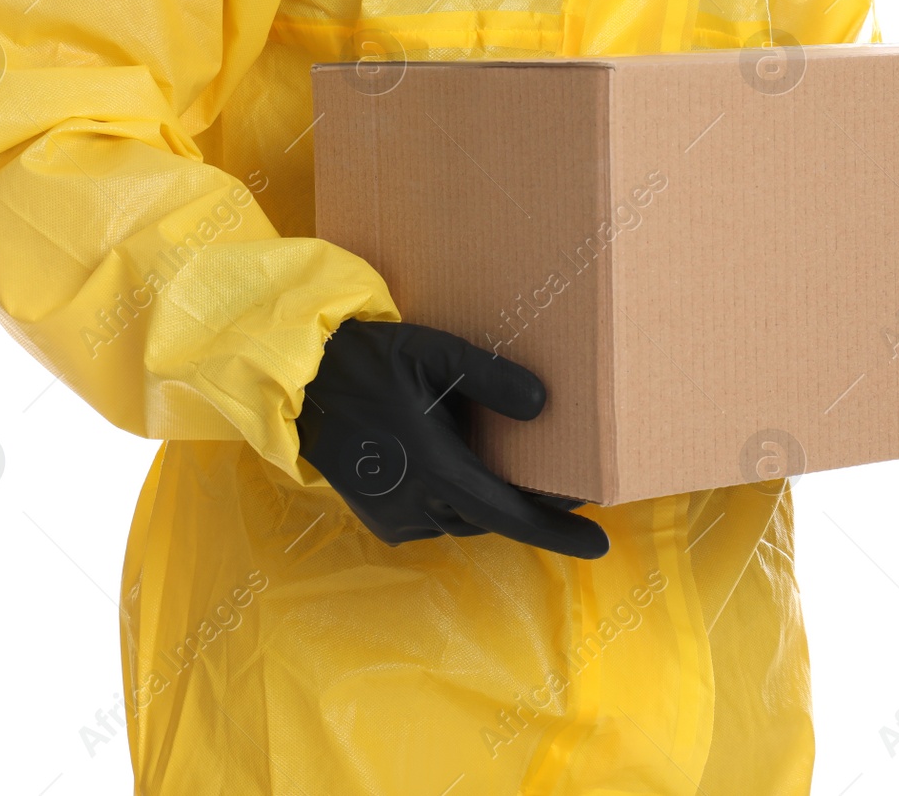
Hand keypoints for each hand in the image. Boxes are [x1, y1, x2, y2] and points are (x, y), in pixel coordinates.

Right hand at [297, 319, 609, 558]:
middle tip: (569, 481)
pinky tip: (463, 465)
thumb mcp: (434, 353)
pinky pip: (438, 517)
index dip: (556, 532)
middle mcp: (416, 504)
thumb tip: (542, 405)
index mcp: (432, 468)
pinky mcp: (383, 519)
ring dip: (492, 499)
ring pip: (465, 518)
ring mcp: (397, 517)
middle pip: (492, 516)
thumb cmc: (370, 361)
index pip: (509, 515)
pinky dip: (460, 499)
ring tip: (520, 468)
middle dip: (531, 505)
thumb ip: (490, 376)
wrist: (300, 384)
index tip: (598, 544)